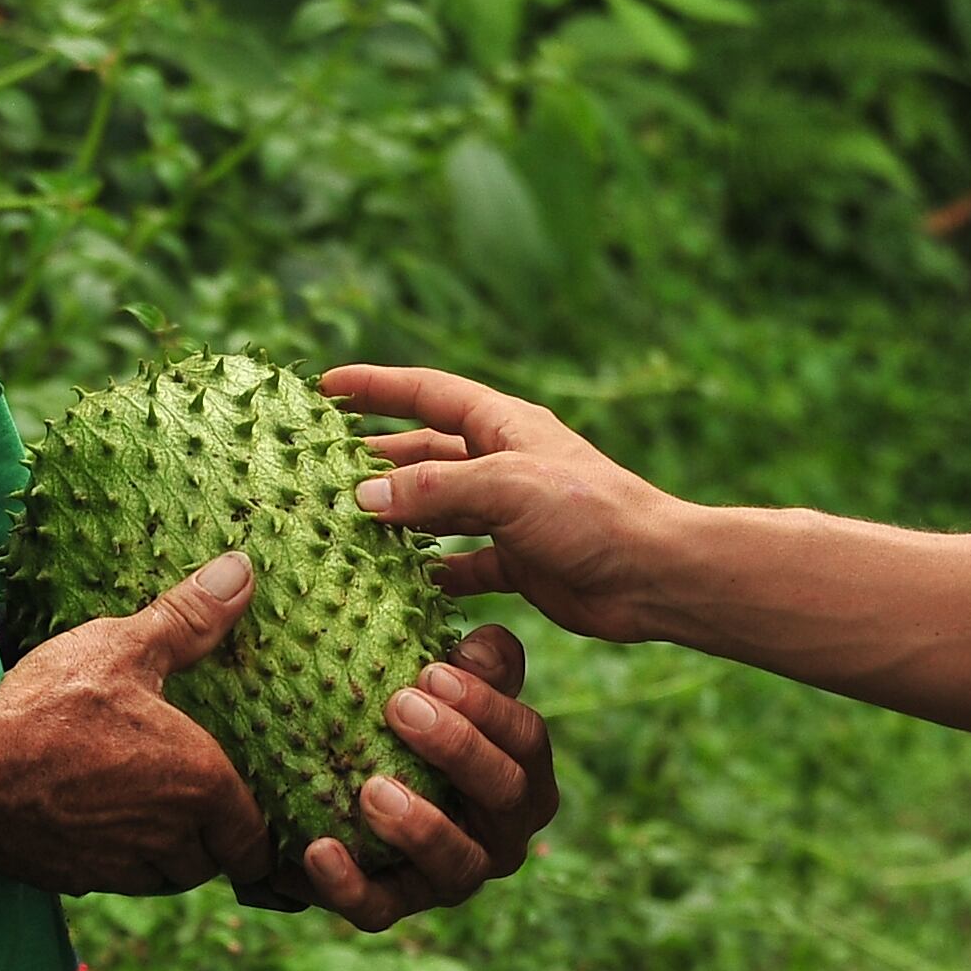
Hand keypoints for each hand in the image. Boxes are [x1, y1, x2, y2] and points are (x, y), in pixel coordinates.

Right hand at [0, 551, 271, 896]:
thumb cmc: (53, 709)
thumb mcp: (124, 647)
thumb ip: (189, 618)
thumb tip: (239, 571)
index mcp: (202, 785)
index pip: (255, 843)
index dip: (256, 834)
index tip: (245, 812)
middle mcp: (171, 837)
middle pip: (211, 860)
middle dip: (208, 838)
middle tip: (194, 799)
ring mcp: (122, 866)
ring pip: (166, 876)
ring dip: (165, 852)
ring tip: (149, 807)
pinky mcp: (78, 879)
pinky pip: (117, 878)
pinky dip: (118, 857)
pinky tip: (97, 817)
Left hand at [252, 622, 561, 931]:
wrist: (347, 794)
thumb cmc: (412, 727)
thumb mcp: (446, 689)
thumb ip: (475, 663)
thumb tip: (474, 649)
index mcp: (523, 775)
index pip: (527, 740)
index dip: (487, 705)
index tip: (432, 672)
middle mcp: (503, 833)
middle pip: (504, 796)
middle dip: (458, 750)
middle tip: (400, 707)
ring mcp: (454, 876)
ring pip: (456, 864)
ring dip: (419, 827)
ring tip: (372, 789)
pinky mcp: (398, 905)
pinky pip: (381, 908)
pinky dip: (350, 885)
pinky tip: (317, 849)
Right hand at [319, 364, 691, 644]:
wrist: (653, 575)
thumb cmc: (588, 514)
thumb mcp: (504, 488)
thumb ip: (432, 490)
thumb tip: (364, 497)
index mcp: (502, 426)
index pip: (427, 392)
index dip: (376, 387)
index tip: (326, 386)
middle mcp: (502, 463)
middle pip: (424, 452)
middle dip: (375, 460)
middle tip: (318, 470)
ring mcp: (510, 514)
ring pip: (437, 510)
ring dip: (396, 519)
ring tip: (341, 529)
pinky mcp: (519, 561)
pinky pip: (461, 563)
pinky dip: (430, 573)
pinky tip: (396, 585)